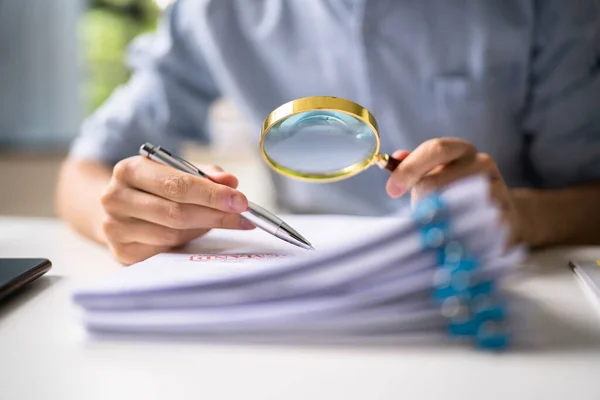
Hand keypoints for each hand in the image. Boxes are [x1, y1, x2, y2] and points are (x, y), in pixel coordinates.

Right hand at [100, 156, 254, 264]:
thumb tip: (230, 183)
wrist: (117, 207)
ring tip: (222, 221)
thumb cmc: (153, 187)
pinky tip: (198, 233)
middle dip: (215, 214)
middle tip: (243, 217)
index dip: (212, 194)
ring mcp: (115, 228)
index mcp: (129, 170)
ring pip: (173, 234)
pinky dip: (187, 242)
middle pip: (175, 212)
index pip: (177, 184)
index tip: (240, 201)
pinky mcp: (122, 252)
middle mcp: (116, 198)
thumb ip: (205, 175)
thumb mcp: (175, 171)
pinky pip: (165, 250)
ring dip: (203, 228)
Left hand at [385, 138, 520, 243]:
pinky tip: (453, 238)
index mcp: (462, 149)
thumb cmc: (458, 193)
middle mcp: (482, 163)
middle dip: (418, 200)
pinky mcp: (504, 217)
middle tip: (417, 213)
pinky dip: (453, 236)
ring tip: (439, 225)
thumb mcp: (437, 173)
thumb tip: (396, 157)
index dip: (409, 168)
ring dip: (435, 220)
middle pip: (435, 182)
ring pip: (449, 208)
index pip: (435, 149)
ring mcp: (497, 189)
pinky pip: (466, 229)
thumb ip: (414, 166)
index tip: (391, 189)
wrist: (501, 215)